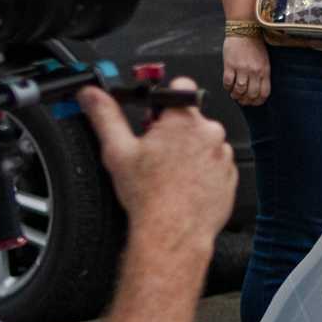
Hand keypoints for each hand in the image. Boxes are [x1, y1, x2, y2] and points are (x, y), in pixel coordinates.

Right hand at [79, 79, 235, 241]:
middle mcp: (210, 133)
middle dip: (173, 131)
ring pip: (204, 143)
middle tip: (155, 153)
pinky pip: (215, 166)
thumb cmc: (149, 196)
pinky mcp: (230, 177)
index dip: (164, 101)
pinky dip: (203, 172)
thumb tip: (91, 95)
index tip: (155, 118)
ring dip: (189, 152)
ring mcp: (224, 156)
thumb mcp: (118, 151)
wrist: (172, 233)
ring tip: (169, 175)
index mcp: (184, 120)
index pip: (180, 88)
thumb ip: (105, 116)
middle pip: (190, 119)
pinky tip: (184, 187)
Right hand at [222, 33, 269, 105]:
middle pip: (251, 94)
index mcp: (264, 70)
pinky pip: (228, 82)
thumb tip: (257, 90)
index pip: (264, 93)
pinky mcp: (230, 65)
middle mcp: (254, 71)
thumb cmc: (255, 45)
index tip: (253, 102)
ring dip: (236, 96)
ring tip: (235, 95)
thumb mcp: (264, 60)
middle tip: (242, 100)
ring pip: (239, 90)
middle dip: (246, 101)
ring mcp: (242, 69)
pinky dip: (228, 88)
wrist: (244, 29)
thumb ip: (262, 74)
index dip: (258, 101)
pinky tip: (229, 87)